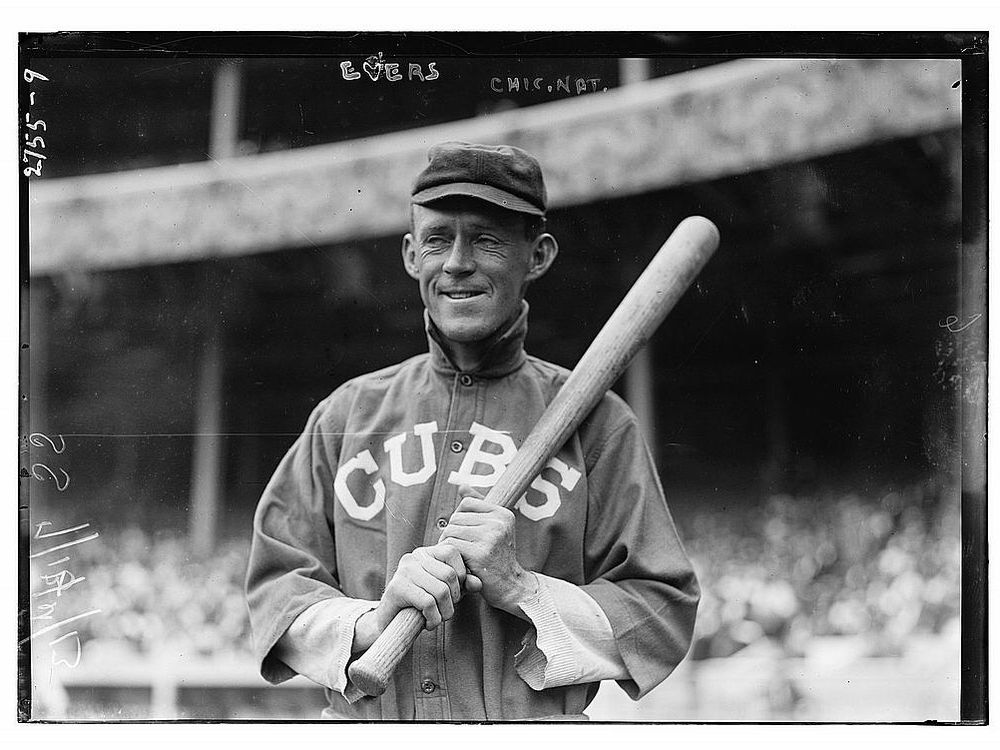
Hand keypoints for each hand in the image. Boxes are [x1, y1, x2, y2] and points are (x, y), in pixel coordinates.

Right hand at [353, 543, 478, 653]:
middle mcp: (414, 557)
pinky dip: (433, 619)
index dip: (461, 575)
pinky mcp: (397, 588)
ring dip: (444, 613)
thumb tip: (478, 583)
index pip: (453, 552)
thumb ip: (463, 585)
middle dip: (453, 599)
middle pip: (449, 575)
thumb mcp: (446, 593)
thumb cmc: (420, 606)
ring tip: (436, 619)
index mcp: (426, 553)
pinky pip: (428, 603)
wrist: (389, 625)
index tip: (454, 594)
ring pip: (441, 591)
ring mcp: (404, 571)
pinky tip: (427, 623)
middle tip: (445, 611)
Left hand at [438, 485, 538, 616]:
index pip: (466, 503)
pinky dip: (450, 557)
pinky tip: (461, 564)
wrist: (511, 587)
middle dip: (452, 534)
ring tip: (461, 557)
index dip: (460, 519)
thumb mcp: (494, 529)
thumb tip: (461, 486)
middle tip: (461, 550)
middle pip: (456, 518)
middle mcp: (499, 522)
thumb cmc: (498, 558)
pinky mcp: (480, 554)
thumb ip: (479, 506)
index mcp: (503, 513)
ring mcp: (490, 537)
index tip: (467, 535)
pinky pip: (450, 546)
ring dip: (449, 546)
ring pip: (450, 532)